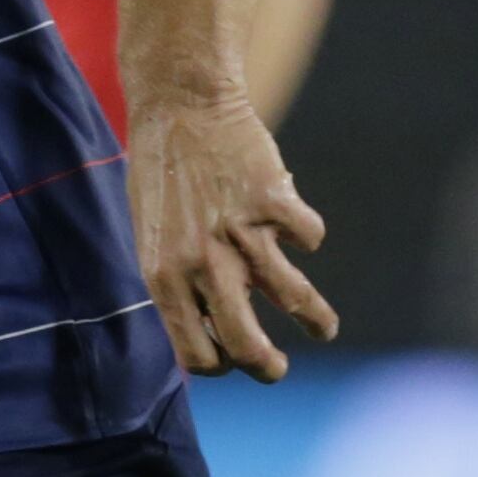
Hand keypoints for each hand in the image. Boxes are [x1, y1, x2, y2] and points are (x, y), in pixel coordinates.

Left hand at [126, 89, 338, 379]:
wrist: (180, 104)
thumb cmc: (163, 174)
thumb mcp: (154, 236)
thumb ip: (178, 283)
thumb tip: (211, 332)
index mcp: (164, 278)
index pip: (196, 354)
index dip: (220, 366)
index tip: (233, 359)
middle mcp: (202, 263)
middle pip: (245, 344)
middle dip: (267, 369)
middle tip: (277, 372)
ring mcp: (240, 232)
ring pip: (293, 298)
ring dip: (316, 320)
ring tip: (324, 329)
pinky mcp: (273, 200)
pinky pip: (308, 237)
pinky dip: (307, 235)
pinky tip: (296, 226)